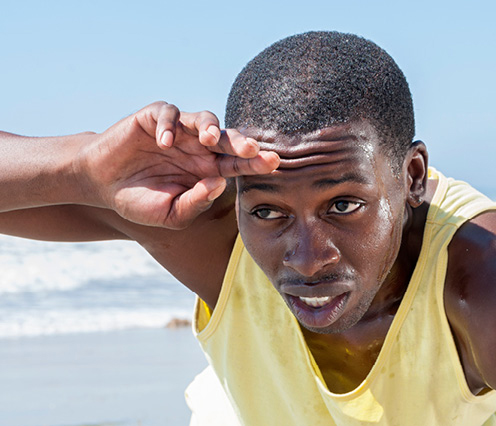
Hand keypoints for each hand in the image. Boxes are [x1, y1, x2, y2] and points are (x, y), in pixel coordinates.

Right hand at [78, 101, 278, 228]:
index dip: (255, 162)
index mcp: (208, 170)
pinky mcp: (154, 119)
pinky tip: (164, 143)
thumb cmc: (140, 201)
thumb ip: (194, 203)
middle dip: (240, 142)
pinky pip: (167, 113)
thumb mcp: (169, 214)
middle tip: (252, 149)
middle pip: (227, 139)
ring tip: (209, 140)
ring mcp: (178, 131)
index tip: (273, 163)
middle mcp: (197, 147)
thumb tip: (218, 183)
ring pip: (203, 119)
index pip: (237, 164)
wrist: (101, 185)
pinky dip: (168, 126)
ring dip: (209, 127)